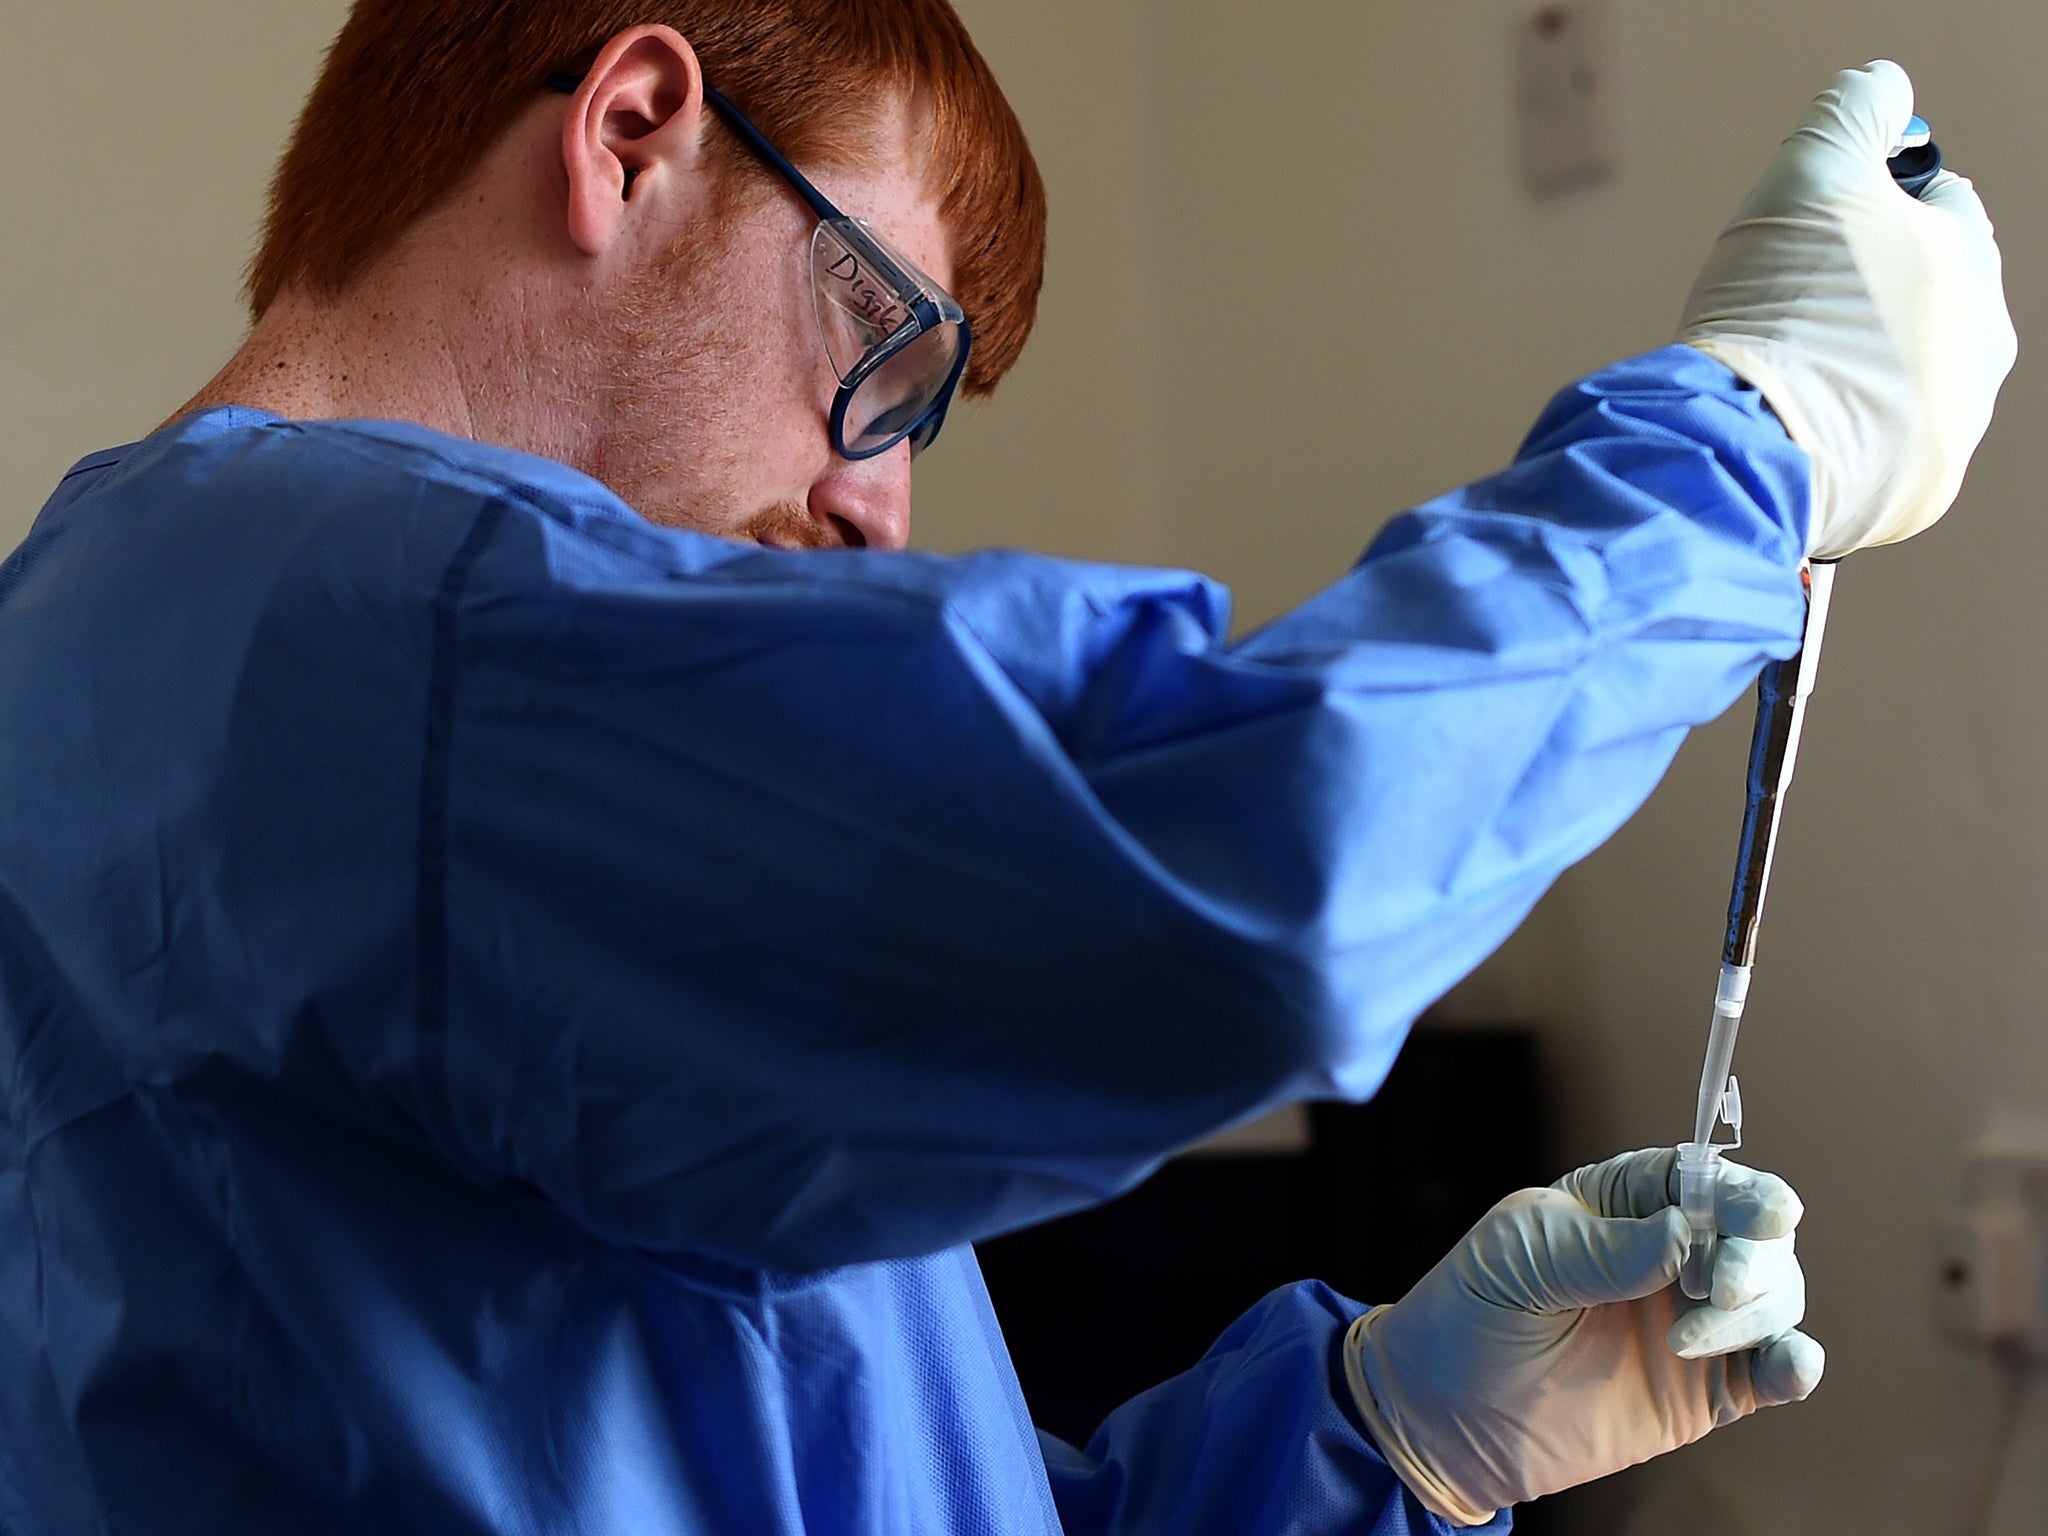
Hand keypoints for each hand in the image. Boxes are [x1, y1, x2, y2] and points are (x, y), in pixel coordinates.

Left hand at [1340, 1147, 1823, 1525]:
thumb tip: (1685, 1233)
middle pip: (1754, 1234)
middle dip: (1752, 1254)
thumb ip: (1603, 1247)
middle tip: (1714, 1286)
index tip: (1764, 1212)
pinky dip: (1795, 1363)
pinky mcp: (1705, 1388)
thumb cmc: (1469, 1313)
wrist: (1443, 1415)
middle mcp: (1669, 1255)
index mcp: (1622, 1203)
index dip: (1740, 1191)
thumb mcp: (1520, 1258)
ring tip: (1687, 1341)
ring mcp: (1692, 1320)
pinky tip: (1789, 1366)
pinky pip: (1773, 1368)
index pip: (1700, 1177)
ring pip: (1774, 1295)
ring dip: (1756, 1311)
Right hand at [1678, 60, 2015, 558]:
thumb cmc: (1782, 310)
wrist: (1749, 444)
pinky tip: (1795, 424)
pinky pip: (1880, 452)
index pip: (1940, 207)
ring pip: (1904, 379)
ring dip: (1854, 370)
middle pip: (1926, 301)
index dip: (1872, 206)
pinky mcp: (1917, 495)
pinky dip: (1843, 436)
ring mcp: (1954, 429)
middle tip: (1788, 308)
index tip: (1816, 229)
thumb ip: (1853, 111)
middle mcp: (1983, 350)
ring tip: (1787, 373)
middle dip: (1867, 297)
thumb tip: (1882, 86)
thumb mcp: (1810, 170)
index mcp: (1972, 264)